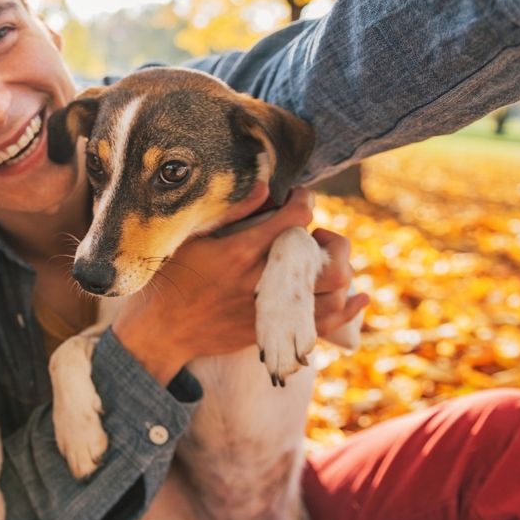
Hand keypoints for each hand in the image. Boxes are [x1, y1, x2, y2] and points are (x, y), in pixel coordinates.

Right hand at [113, 187, 365, 383]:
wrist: (161, 333)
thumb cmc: (173, 280)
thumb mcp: (193, 238)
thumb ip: (231, 213)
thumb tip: (264, 187)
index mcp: (239, 251)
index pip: (292, 219)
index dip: (305, 201)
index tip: (301, 196)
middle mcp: (258, 280)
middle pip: (322, 257)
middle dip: (332, 240)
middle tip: (319, 234)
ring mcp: (268, 309)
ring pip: (330, 292)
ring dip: (340, 271)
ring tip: (328, 261)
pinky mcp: (270, 331)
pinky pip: (322, 324)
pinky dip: (347, 310)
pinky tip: (358, 296)